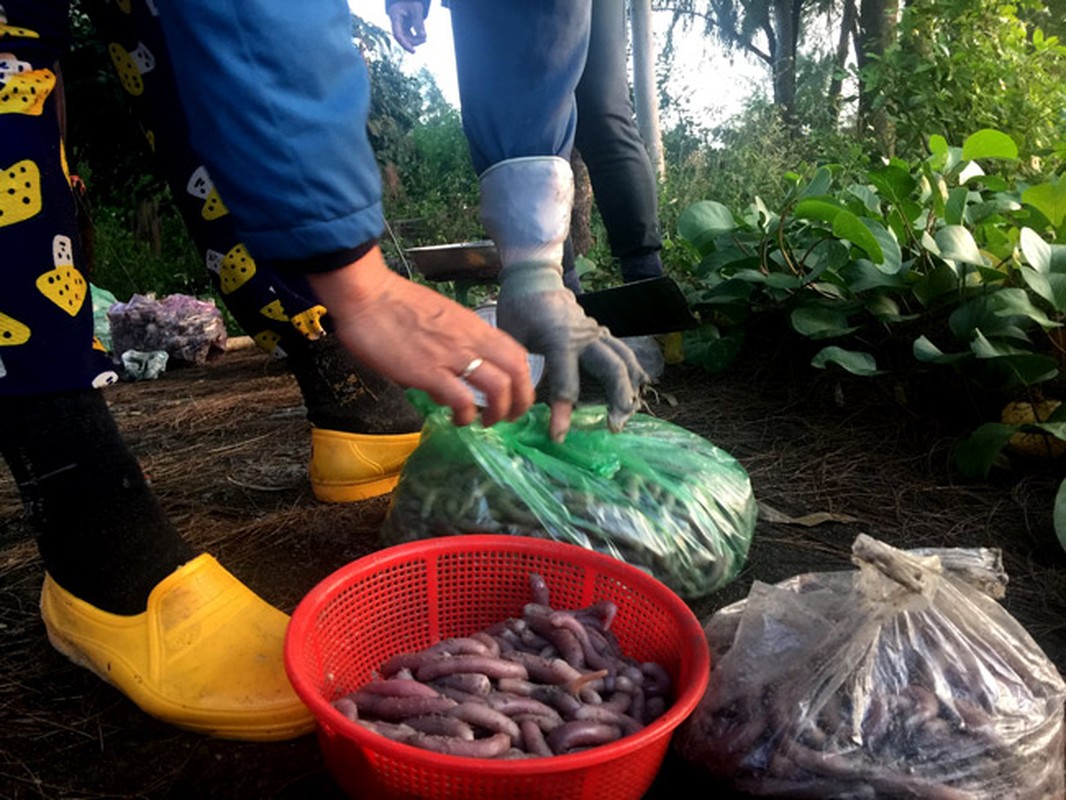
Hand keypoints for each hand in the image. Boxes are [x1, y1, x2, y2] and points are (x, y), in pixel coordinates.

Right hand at [307, 247, 533, 426]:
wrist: (367, 295)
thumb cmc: (394, 305)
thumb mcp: (437, 321)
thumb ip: (450, 347)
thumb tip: (447, 385)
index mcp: (474, 327)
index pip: (516, 353)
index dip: (523, 380)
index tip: (513, 397)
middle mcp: (471, 340)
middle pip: (518, 371)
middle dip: (522, 401)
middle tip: (509, 418)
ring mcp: (452, 355)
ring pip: (500, 387)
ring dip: (499, 411)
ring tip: (485, 423)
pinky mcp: (429, 371)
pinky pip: (462, 399)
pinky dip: (466, 415)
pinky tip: (457, 420)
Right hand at [387, 1, 427, 53]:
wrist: (407, 1)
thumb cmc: (411, 2)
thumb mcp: (416, 8)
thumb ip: (419, 21)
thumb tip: (423, 37)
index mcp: (395, 16)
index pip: (397, 33)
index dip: (404, 43)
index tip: (413, 51)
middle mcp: (396, 24)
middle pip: (402, 39)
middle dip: (413, 43)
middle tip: (424, 40)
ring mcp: (400, 28)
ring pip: (406, 40)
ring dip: (416, 41)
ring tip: (424, 37)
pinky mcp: (404, 30)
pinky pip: (410, 38)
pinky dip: (417, 39)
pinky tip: (423, 37)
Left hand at [496, 264, 648, 441]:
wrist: (535, 280)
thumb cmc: (519, 311)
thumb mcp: (511, 339)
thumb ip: (519, 371)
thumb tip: (518, 405)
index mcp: (560, 340)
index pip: (566, 384)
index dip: (562, 414)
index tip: (558, 437)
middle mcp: (586, 337)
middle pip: (613, 369)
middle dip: (618, 399)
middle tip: (614, 427)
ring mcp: (598, 334)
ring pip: (625, 361)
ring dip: (629, 389)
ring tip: (625, 417)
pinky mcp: (602, 335)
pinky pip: (624, 355)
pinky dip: (633, 374)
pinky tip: (637, 394)